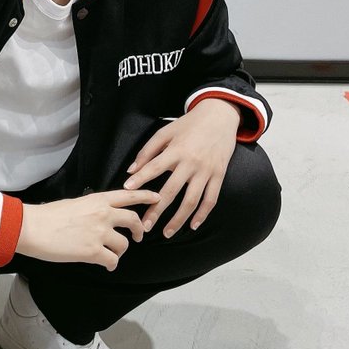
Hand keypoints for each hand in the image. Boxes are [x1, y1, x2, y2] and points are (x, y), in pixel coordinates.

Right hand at [17, 188, 160, 271]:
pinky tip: (106, 266)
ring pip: (124, 244)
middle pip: (133, 220)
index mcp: (97, 200)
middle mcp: (103, 214)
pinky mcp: (93, 252)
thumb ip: (91, 208)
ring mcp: (99, 233)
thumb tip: (98, 216)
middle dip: (139, 229)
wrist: (32, 227)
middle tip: (138, 236)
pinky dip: (111, 265)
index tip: (157, 198)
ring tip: (110, 254)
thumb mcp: (74, 203)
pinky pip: (112, 261)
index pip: (129, 196)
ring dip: (119, 251)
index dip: (146, 196)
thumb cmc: (47, 216)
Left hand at [122, 99, 240, 236]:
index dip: (140, 179)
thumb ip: (148, 150)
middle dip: (156, 210)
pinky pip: (211, 199)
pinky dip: (203, 214)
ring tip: (167, 232)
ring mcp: (206, 171)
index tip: (127, 191)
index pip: (154, 167)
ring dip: (179, 219)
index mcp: (176, 150)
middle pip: (171, 191)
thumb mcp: (166, 131)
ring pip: (192, 201)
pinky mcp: (219, 175)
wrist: (220, 116)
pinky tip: (193, 225)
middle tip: (145, 227)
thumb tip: (131, 170)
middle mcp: (191, 162)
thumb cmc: (189, 124)